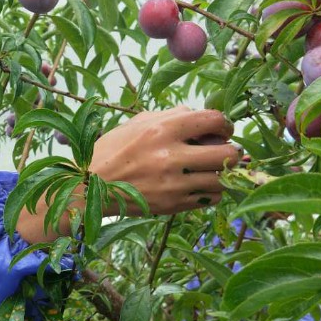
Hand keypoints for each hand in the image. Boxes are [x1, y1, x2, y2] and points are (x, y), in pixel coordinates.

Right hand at [90, 107, 238, 214]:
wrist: (89, 187)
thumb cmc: (113, 150)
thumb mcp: (138, 123)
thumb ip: (171, 115)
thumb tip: (199, 114)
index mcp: (162, 129)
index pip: (215, 120)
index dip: (225, 124)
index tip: (222, 129)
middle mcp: (171, 156)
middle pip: (228, 154)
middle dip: (231, 151)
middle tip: (222, 151)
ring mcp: (173, 184)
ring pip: (223, 180)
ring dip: (222, 173)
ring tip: (210, 169)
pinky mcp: (173, 206)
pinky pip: (211, 199)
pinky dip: (211, 191)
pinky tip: (199, 185)